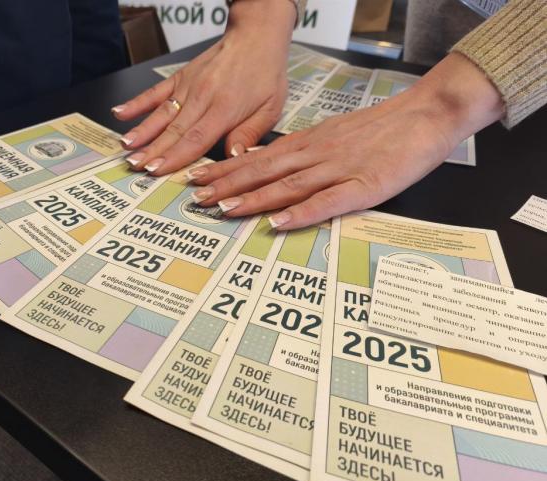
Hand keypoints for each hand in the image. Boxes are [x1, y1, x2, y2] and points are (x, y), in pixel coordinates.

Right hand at [111, 0, 296, 175]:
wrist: (256, 36)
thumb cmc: (265, 73)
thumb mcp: (270, 108)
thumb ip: (249, 134)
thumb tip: (233, 157)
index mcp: (225, 109)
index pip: (195, 139)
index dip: (174, 157)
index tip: (157, 171)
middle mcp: (202, 97)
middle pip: (173, 130)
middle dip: (153, 151)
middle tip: (135, 167)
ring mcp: (188, 87)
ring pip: (161, 114)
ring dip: (142, 132)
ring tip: (126, 148)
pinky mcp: (180, 77)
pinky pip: (155, 92)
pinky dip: (137, 103)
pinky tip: (120, 113)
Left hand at [187, 53, 504, 229]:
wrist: (426, 114)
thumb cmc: (382, 128)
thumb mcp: (334, 135)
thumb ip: (304, 152)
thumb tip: (272, 167)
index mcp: (308, 144)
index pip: (258, 158)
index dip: (226, 172)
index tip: (199, 181)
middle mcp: (315, 155)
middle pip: (263, 172)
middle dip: (227, 186)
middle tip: (196, 199)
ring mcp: (338, 170)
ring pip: (287, 185)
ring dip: (253, 199)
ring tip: (223, 209)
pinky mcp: (364, 186)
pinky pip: (327, 202)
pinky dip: (301, 213)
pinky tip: (278, 223)